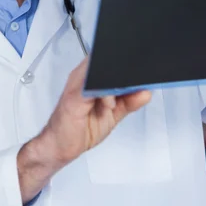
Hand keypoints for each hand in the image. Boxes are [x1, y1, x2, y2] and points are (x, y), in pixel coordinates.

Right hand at [17, 58, 150, 203]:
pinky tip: (110, 104)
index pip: (109, 59)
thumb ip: (128, 102)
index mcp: (90, 76)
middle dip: (125, 70)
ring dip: (116, 82)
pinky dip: (105, 95)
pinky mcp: (72, 98)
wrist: (59, 146)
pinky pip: (90, 89)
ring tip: (127, 92)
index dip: (127, 62)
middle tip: (140, 80)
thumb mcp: (112, 114)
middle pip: (104, 60)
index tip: (145, 71)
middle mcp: (82, 76)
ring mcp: (76, 85)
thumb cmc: (81, 127)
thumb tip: (146, 92)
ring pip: (99, 72)